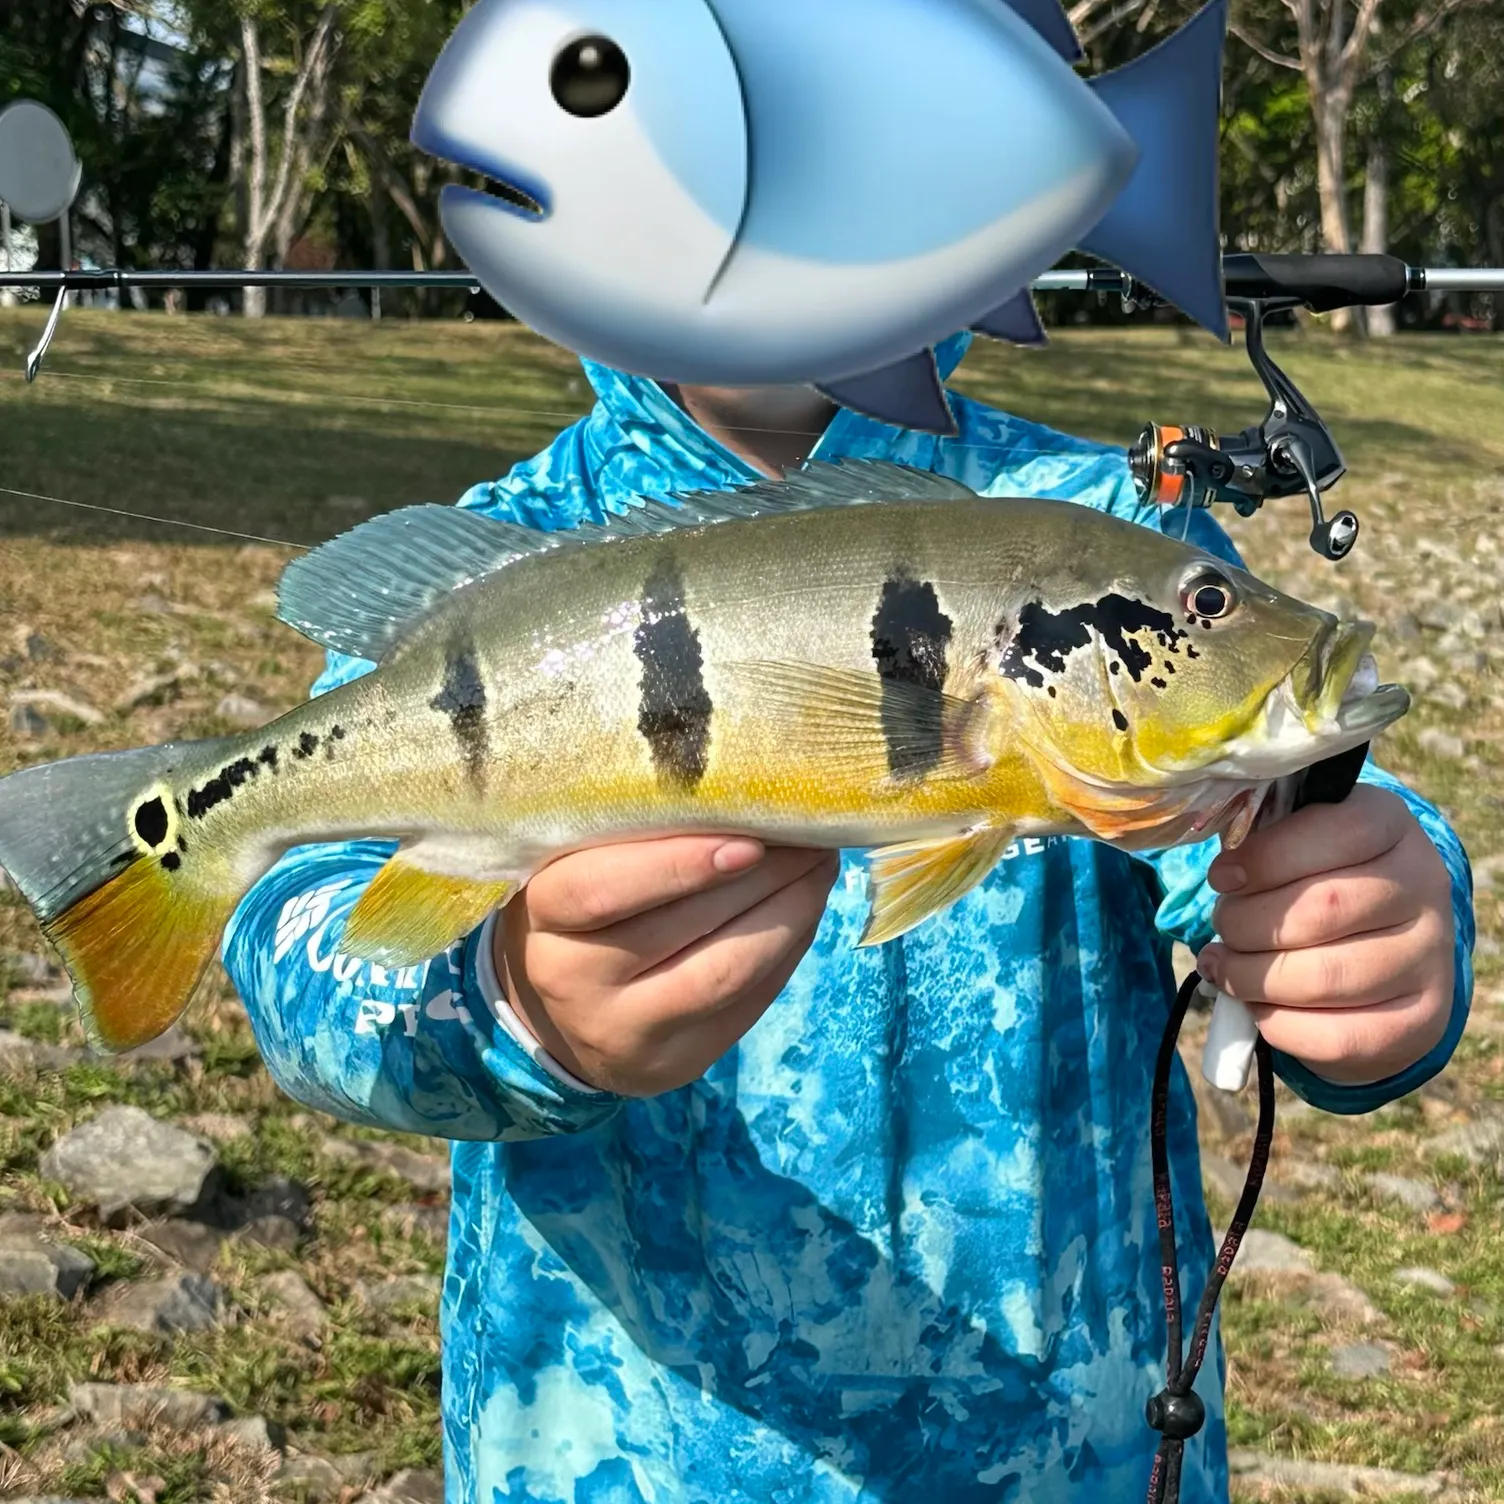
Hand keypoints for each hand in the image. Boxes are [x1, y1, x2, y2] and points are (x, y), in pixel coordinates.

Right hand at [496, 837, 839, 1096]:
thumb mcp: (580, 865)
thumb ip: (635, 837)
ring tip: (819, 865)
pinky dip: (788, 946)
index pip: (603, 889)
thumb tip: (744, 797)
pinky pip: (749, 1001)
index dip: (679, 863)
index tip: (749, 836)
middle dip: (762, 875)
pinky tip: (807, 906)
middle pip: (682, 927)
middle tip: (809, 831)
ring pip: (725, 972)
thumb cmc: (581, 911)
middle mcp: (574, 981)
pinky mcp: (679, 1061)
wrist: (562, 1011)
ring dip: (789, 912)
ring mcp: (627, 1031)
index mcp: (543, 915)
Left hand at [1197, 786, 1455, 1085]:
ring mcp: (1430, 958)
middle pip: (1323, 909)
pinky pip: (1336, 1036)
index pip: (1339, 832)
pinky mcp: (1421, 1021)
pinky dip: (1276, 1022)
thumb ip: (1263, 845)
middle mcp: (1424, 887)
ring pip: (1324, 978)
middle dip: (1246, 924)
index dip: (1267, 857)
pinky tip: (1256, 1004)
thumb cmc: (1316, 881)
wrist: (1380, 950)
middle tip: (1223, 927)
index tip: (1222, 877)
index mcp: (1391, 826)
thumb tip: (1224, 875)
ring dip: (1251, 977)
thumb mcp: (1297, 844)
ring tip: (1225, 966)